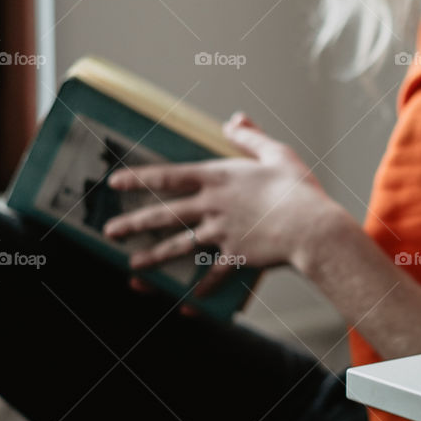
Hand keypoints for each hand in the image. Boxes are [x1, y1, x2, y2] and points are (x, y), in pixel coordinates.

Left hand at [100, 113, 336, 308]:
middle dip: (134, 222)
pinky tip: (189, 301)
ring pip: (179, 246)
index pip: (169, 176)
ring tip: (133, 266)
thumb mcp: (276, 153)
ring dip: (154, 257)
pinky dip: (202, 289)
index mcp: (218, 178)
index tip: (115, 183)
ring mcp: (220, 233)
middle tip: (110, 230)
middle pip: (164, 214)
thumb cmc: (297, 189)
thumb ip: (251, 137)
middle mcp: (212, 206)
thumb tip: (234, 119)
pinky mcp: (235, 256)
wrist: (310, 228)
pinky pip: (214, 275)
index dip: (140, 178)